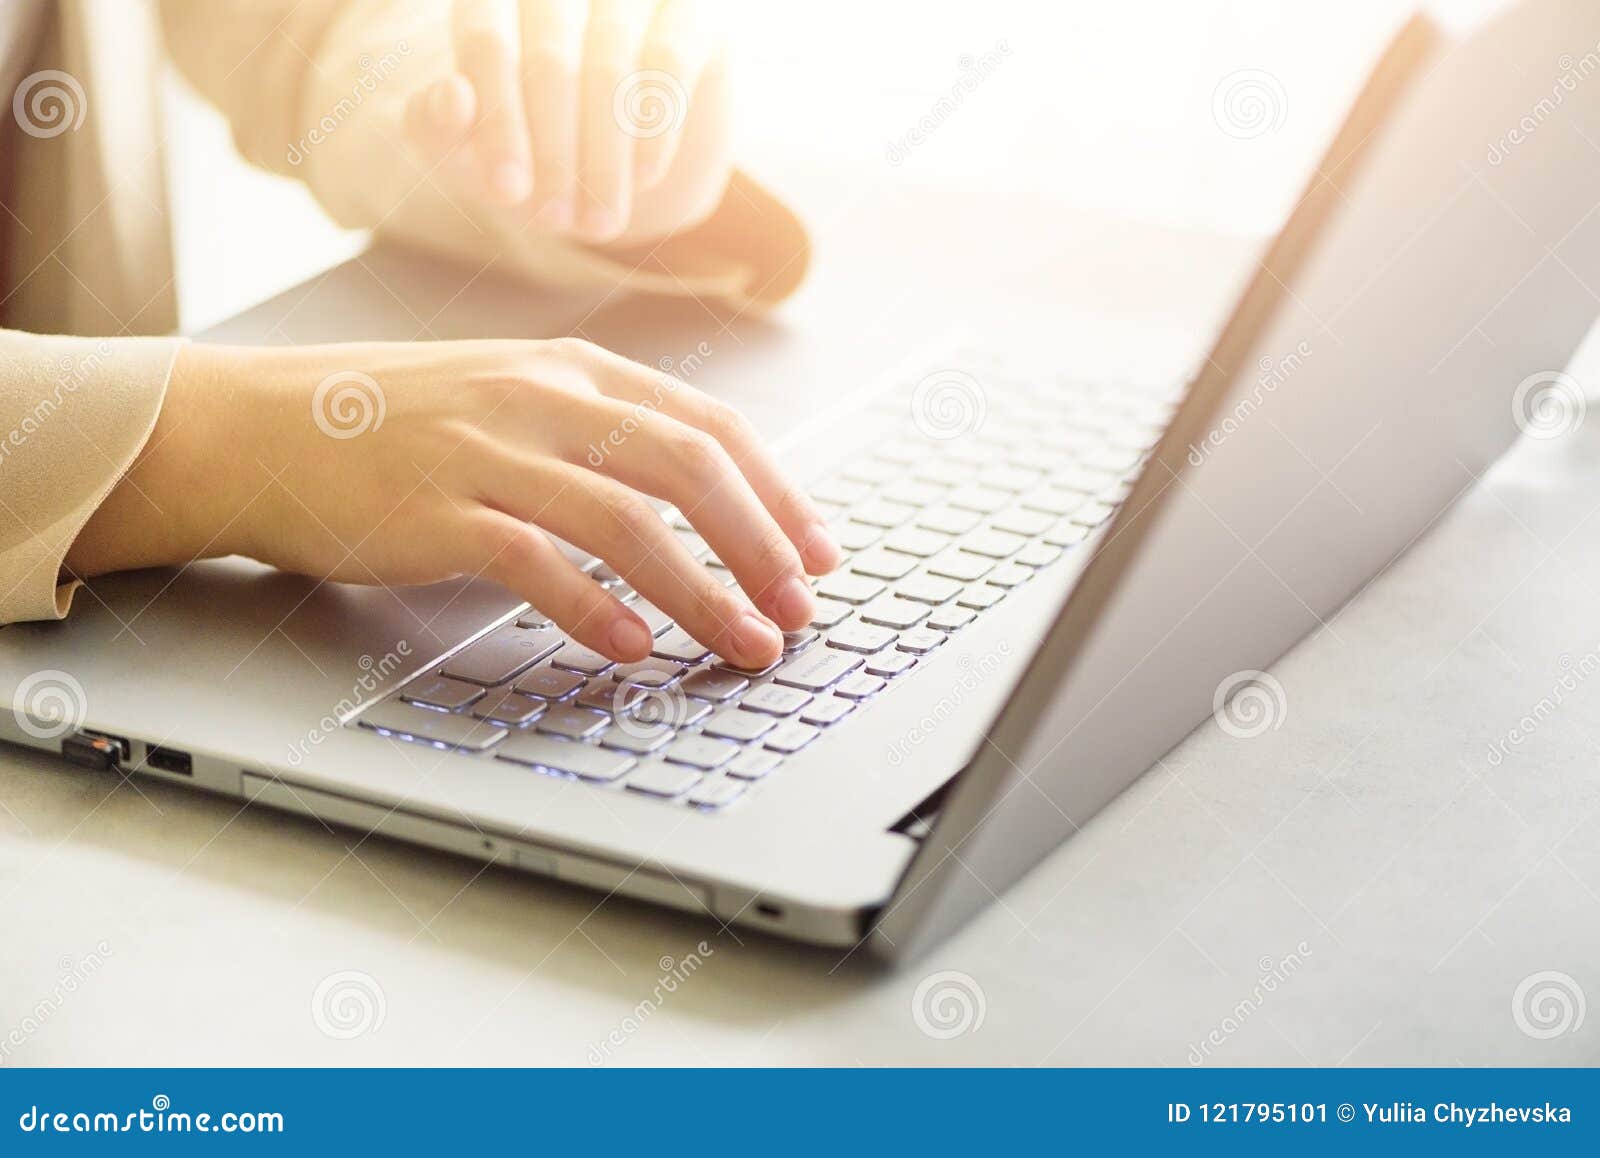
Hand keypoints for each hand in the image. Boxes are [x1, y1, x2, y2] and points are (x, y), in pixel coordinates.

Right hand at [66, 339, 840, 669]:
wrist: (262, 426)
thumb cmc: (395, 422)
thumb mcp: (511, 393)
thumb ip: (599, 430)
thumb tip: (702, 498)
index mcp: (574, 370)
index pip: (709, 427)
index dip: (779, 494)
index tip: (819, 552)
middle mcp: (543, 399)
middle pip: (688, 469)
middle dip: (761, 545)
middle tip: (800, 608)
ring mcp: (488, 450)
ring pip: (628, 521)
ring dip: (702, 592)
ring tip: (744, 641)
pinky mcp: (436, 508)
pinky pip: (536, 562)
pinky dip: (594, 610)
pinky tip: (632, 649)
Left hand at [403, 0, 727, 243]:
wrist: (624, 162)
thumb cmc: (532, 144)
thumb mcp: (471, 148)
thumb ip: (436, 125)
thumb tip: (452, 96)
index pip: (487, 41)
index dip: (497, 122)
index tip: (507, 194)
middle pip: (550, 59)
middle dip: (552, 153)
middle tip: (554, 222)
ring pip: (611, 64)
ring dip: (602, 157)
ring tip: (598, 221)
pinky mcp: (692, 11)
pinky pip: (670, 61)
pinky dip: (654, 130)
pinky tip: (643, 178)